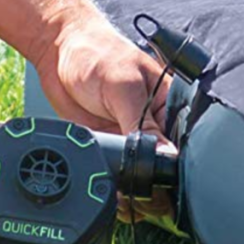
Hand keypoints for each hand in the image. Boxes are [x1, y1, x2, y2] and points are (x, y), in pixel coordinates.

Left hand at [33, 11, 175, 223]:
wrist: (58, 51)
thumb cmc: (97, 53)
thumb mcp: (123, 86)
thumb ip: (142, 123)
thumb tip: (166, 154)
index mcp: (169, 102)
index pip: (185, 139)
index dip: (180, 162)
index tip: (170, 179)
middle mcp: (154, 121)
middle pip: (164, 160)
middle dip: (156, 178)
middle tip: (147, 191)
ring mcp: (131, 134)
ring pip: (141, 170)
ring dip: (135, 184)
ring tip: (129, 192)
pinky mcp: (110, 142)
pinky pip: (118, 168)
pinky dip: (116, 180)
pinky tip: (114, 187)